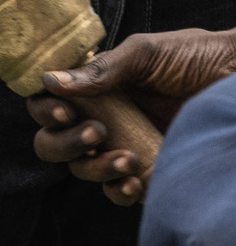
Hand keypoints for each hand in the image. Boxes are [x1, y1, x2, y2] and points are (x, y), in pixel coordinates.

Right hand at [29, 29, 235, 201]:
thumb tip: (50, 81)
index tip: (67, 112)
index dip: (46, 112)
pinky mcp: (151, 171)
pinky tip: (136, 180)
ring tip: (128, 157)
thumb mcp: (146, 54)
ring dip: (95, 168)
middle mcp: (104, 119)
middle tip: (95, 134)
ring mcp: (125, 146)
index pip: (49, 104)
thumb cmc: (198, 57)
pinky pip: (119, 192)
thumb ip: (101, 69)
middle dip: (65, 143)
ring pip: (83, 169)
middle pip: (54, 142)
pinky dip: (119, 191)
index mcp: (96, 89)